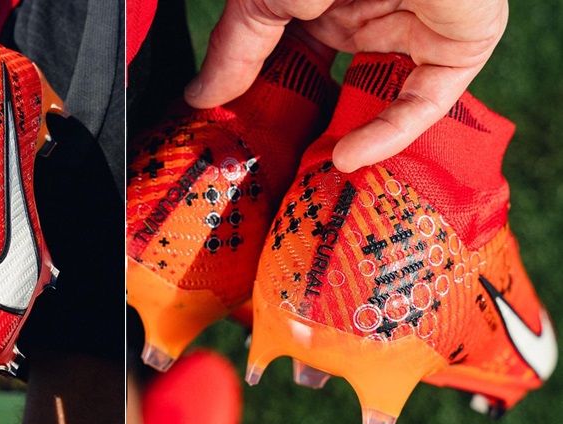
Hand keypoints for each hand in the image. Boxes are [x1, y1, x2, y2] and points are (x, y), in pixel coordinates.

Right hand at [185, 0, 507, 171]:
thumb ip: (236, 48)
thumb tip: (200, 97)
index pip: (290, 55)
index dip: (264, 91)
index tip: (236, 128)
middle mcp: (367, 12)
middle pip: (333, 82)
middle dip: (305, 123)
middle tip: (271, 159)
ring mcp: (414, 30)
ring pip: (380, 99)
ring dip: (347, 138)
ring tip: (308, 171)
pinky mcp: (458, 46)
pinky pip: (424, 102)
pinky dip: (388, 134)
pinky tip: (346, 156)